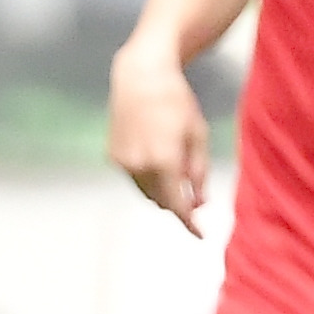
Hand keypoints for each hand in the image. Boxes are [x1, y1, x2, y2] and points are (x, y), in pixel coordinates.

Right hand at [106, 46, 211, 233]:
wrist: (141, 77)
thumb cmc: (176, 102)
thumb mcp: (197, 135)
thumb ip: (198, 172)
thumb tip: (199, 202)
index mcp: (164, 162)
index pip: (178, 205)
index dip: (190, 223)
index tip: (200, 235)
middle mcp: (139, 167)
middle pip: (161, 201)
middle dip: (178, 202)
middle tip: (195, 196)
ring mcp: (122, 163)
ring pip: (145, 191)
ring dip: (161, 189)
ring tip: (174, 169)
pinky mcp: (112, 156)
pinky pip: (133, 177)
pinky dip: (147, 176)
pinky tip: (155, 154)